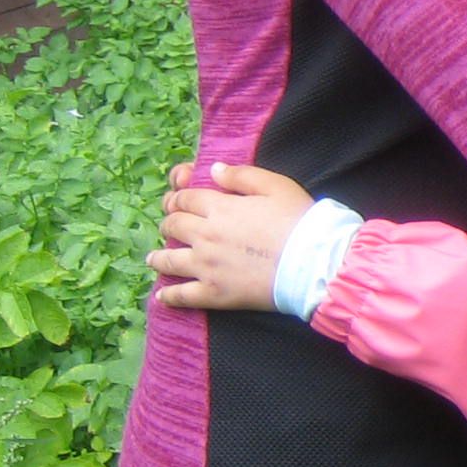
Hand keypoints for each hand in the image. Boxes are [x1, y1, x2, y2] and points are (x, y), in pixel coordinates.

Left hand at [150, 163, 315, 310]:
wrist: (313, 262)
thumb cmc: (300, 221)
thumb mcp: (276, 186)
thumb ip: (242, 176)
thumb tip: (212, 170)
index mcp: (220, 208)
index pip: (185, 198)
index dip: (178, 197)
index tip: (177, 200)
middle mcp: (205, 235)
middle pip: (173, 226)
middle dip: (168, 222)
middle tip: (170, 225)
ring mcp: (206, 266)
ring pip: (169, 260)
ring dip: (158, 257)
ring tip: (153, 258)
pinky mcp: (214, 293)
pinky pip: (183, 295)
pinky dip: (169, 296)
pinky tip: (162, 296)